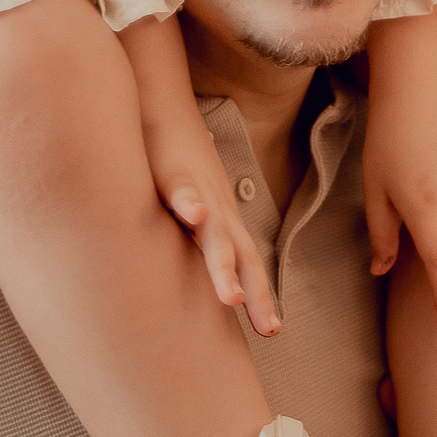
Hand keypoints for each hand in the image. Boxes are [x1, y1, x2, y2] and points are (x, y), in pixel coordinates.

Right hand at [146, 115, 280, 340]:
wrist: (163, 105)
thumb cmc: (174, 160)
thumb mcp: (189, 204)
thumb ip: (192, 235)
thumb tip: (193, 264)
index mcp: (221, 220)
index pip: (247, 263)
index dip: (259, 296)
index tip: (273, 331)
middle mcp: (217, 210)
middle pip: (241, 255)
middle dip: (254, 293)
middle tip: (270, 329)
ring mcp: (198, 191)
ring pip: (214, 231)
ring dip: (223, 263)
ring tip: (230, 296)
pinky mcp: (171, 170)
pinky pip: (182, 187)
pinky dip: (189, 202)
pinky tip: (194, 215)